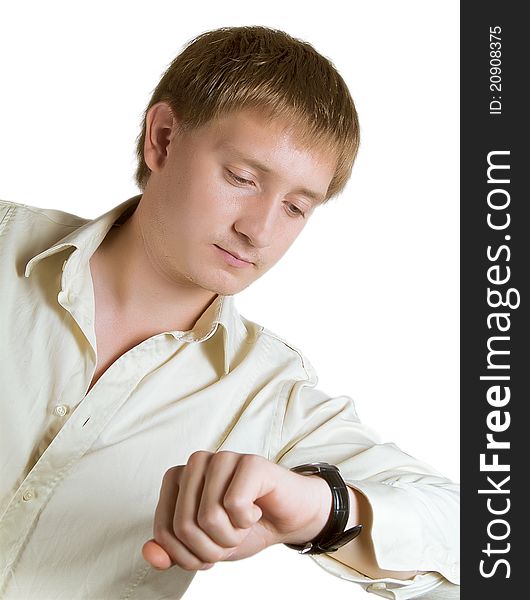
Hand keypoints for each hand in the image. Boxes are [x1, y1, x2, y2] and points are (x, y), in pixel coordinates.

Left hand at [142, 450, 332, 570]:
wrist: (287, 519)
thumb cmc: (244, 526)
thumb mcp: (204, 547)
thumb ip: (173, 551)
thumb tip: (150, 554)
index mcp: (177, 478)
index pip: (164, 531)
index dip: (188, 555)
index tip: (210, 548)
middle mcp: (196, 462)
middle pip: (184, 526)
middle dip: (211, 548)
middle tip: (231, 536)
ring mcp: (223, 458)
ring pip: (208, 517)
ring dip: (231, 536)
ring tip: (244, 523)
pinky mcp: (249, 462)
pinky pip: (235, 504)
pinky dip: (247, 520)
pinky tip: (256, 508)